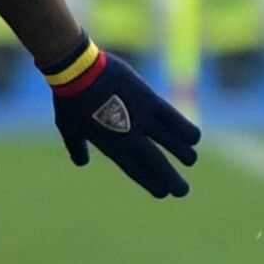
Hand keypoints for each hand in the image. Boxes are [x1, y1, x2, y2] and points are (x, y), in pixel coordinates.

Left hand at [47, 46, 200, 197]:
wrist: (77, 71)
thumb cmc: (70, 98)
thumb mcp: (68, 128)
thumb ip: (77, 146)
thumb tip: (82, 162)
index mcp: (110, 146)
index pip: (135, 170)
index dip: (151, 183)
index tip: (163, 192)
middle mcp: (128, 136)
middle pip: (155, 163)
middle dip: (171, 179)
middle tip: (182, 191)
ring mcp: (140, 118)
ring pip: (169, 141)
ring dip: (183, 153)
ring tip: (190, 160)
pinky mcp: (148, 99)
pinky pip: (172, 117)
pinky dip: (184, 128)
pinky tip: (195, 138)